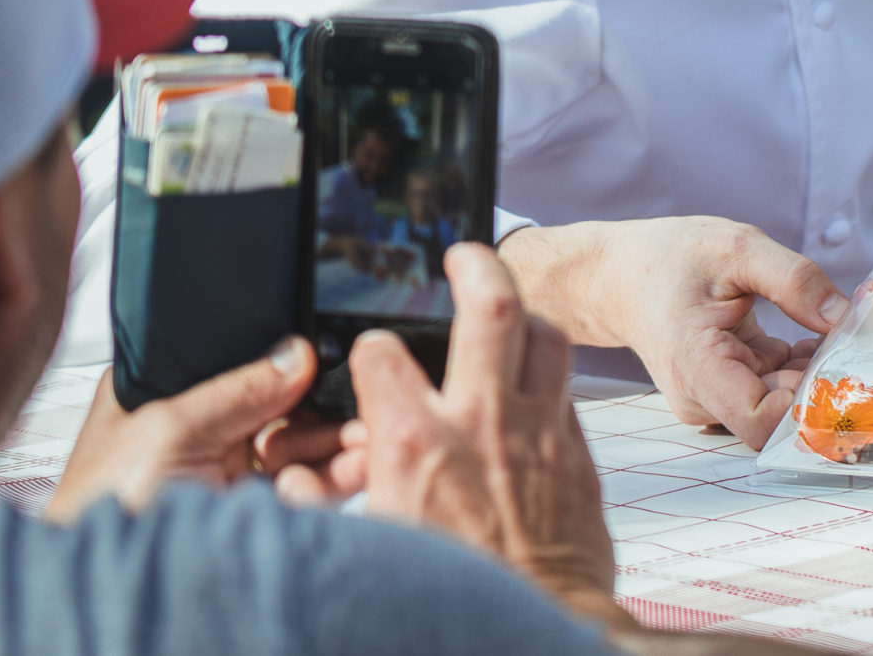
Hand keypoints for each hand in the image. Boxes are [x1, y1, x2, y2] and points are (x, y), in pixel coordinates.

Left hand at [45, 337, 342, 520]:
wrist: (113, 591)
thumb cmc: (105, 510)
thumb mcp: (170, 428)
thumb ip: (237, 389)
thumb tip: (296, 353)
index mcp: (166, 391)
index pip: (240, 360)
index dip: (287, 361)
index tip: (332, 359)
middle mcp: (200, 427)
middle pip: (279, 401)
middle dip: (322, 406)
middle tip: (360, 406)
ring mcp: (227, 469)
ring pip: (298, 444)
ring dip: (335, 443)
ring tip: (365, 440)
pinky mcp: (249, 509)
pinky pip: (302, 484)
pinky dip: (332, 478)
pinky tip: (353, 469)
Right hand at [340, 244, 615, 615]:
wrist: (536, 627)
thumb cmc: (450, 595)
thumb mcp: (366, 548)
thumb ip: (317, 508)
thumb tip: (293, 481)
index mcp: (414, 444)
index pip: (383, 354)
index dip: (372, 348)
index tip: (373, 353)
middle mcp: (481, 423)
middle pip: (492, 307)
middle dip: (478, 265)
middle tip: (465, 254)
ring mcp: (538, 432)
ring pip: (548, 335)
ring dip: (528, 315)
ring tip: (511, 311)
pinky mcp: (579, 454)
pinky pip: (569, 389)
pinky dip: (550, 377)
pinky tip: (535, 386)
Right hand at [497, 216, 846, 448]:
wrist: (620, 274)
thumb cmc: (670, 258)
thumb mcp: (738, 248)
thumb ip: (795, 280)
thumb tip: (846, 318)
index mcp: (699, 367)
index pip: (762, 421)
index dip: (808, 404)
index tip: (843, 367)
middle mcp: (704, 399)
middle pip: (779, 412)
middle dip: (824, 382)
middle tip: (860, 343)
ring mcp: (714, 400)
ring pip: (781, 402)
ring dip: (816, 372)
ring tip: (835, 330)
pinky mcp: (726, 391)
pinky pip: (775, 388)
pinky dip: (800, 366)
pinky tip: (813, 334)